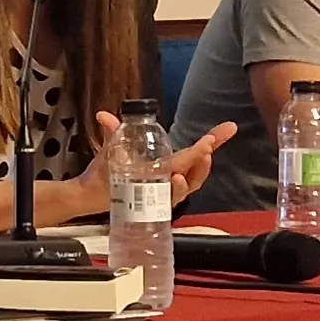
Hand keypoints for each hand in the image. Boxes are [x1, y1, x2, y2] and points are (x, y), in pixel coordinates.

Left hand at [88, 114, 238, 203]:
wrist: (89, 192)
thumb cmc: (107, 171)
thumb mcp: (113, 149)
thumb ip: (114, 132)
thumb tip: (104, 115)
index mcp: (165, 162)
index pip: (194, 152)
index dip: (214, 140)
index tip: (229, 127)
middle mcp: (168, 178)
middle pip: (195, 171)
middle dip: (203, 159)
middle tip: (209, 145)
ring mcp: (161, 192)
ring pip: (186, 186)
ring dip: (191, 176)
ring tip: (193, 162)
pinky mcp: (152, 205)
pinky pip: (169, 200)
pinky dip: (174, 190)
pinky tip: (174, 180)